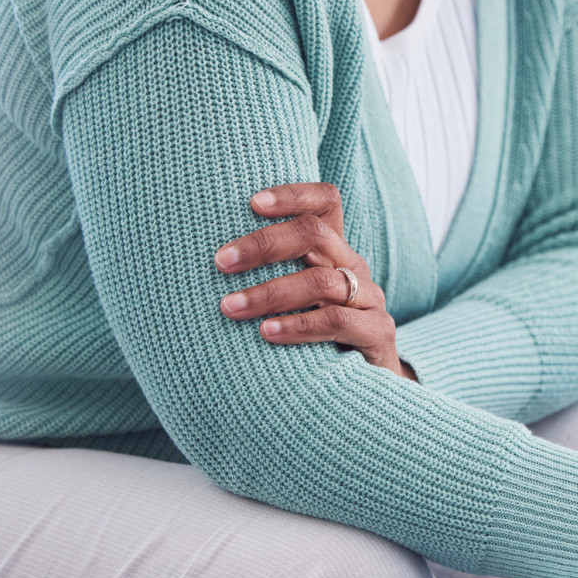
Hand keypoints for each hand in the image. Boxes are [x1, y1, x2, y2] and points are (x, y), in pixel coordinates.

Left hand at [215, 183, 413, 380]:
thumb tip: (199, 263)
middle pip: (316, 234)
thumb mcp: (293, 298)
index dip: (293, 194)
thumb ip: (266, 276)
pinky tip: (267, 333)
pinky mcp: (378, 331)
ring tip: (230, 307)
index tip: (251, 203)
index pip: (325, 202)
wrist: (369, 382)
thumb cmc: (314, 336)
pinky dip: (299, 326)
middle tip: (221, 262)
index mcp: (333, 250)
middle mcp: (353, 267)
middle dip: (264, 245)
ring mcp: (369, 298)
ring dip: (270, 293)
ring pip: (321, 280)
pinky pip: (338, 320)